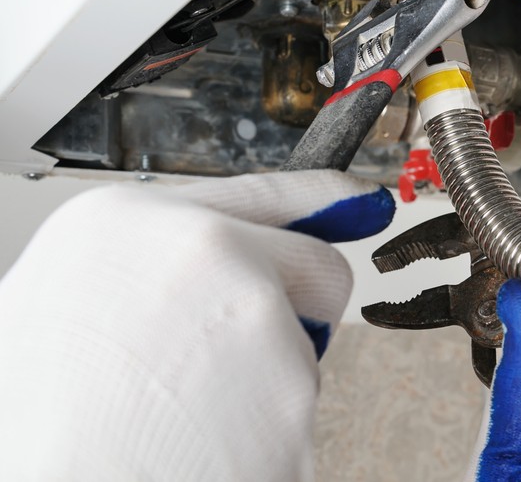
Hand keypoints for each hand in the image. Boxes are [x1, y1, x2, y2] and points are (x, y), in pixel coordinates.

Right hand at [0, 171, 393, 481]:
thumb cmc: (39, 420)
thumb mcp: (55, 304)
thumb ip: (143, 267)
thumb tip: (199, 263)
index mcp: (129, 222)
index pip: (262, 192)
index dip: (322, 200)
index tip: (363, 203)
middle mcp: (203, 251)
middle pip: (317, 266)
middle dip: (300, 309)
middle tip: (235, 360)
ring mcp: (254, 315)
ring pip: (306, 345)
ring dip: (269, 380)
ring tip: (188, 414)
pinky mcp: (290, 389)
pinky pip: (298, 408)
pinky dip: (268, 433)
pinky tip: (207, 446)